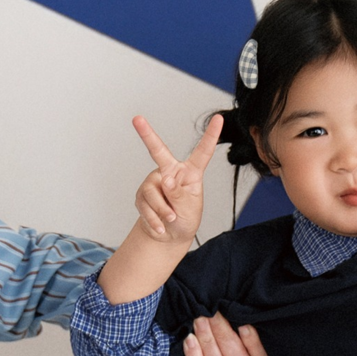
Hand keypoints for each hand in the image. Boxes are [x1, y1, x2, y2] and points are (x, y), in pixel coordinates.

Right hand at [132, 114, 222, 243]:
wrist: (169, 236)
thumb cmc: (185, 219)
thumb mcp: (189, 208)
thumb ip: (179, 195)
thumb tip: (166, 181)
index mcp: (190, 172)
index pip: (202, 152)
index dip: (211, 135)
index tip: (219, 118)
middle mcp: (170, 172)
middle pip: (158, 151)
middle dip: (146, 134)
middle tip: (137, 119)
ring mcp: (154, 182)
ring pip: (153, 193)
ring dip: (162, 211)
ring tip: (170, 218)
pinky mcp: (142, 194)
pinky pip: (145, 206)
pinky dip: (154, 219)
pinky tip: (160, 226)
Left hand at [180, 313, 272, 355]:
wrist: (190, 328)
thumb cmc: (214, 318)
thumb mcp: (228, 314)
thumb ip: (235, 314)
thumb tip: (233, 306)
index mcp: (254, 352)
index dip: (254, 345)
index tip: (244, 326)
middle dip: (223, 335)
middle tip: (211, 315)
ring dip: (207, 342)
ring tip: (198, 322)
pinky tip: (189, 339)